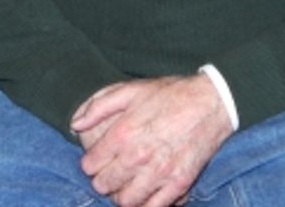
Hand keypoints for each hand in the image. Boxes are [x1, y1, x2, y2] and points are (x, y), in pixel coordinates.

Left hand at [71, 75, 231, 206]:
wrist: (209, 103)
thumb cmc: (168, 94)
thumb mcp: (130, 90)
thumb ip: (98, 106)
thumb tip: (75, 123)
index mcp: (123, 133)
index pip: (91, 164)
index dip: (89, 164)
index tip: (94, 161)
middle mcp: (139, 156)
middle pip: (105, 185)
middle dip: (102, 180)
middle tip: (108, 173)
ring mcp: (159, 173)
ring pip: (126, 202)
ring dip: (121, 196)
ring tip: (124, 185)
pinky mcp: (178, 185)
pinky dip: (143, 205)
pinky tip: (143, 194)